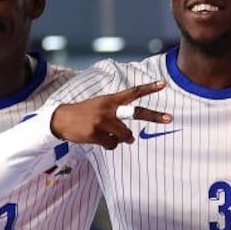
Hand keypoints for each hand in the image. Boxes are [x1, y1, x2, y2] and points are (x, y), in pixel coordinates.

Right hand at [51, 81, 171, 149]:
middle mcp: (109, 109)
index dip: (148, 88)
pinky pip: (112, 145)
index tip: (163, 84)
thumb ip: (117, 115)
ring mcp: (103, 122)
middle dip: (154, 116)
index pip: (133, 92)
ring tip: (110, 134)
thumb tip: (131, 138)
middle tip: (169, 118)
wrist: (61, 120)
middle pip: (136, 113)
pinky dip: (109, 145)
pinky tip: (98, 139)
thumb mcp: (100, 105)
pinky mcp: (96, 134)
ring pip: (125, 136)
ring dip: (122, 139)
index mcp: (110, 99)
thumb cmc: (85, 113)